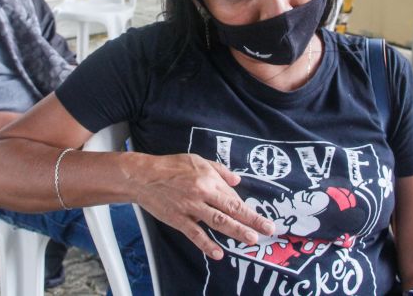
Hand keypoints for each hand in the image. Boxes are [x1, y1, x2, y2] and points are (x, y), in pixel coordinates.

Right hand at [131, 153, 274, 259]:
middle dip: (251, 220)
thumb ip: (219, 170)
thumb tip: (237, 180)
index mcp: (208, 179)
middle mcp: (202, 194)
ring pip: (217, 221)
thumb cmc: (171, 166)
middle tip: (268, 230)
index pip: (233, 196)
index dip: (248, 209)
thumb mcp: (198, 160)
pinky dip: (206, 245)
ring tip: (251, 239)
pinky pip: (195, 234)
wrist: (144, 177)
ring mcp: (190, 208)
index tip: (263, 218)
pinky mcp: (178, 220)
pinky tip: (218, 253)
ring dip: (236, 231)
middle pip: (231, 209)